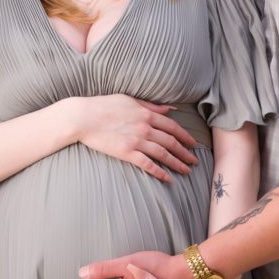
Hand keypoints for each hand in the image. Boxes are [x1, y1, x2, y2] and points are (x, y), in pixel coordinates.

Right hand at [75, 95, 199, 182]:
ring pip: (163, 154)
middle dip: (185, 152)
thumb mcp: (130, 100)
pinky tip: (168, 179)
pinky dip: (159, 172)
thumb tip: (169, 108)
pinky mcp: (127, 153)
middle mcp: (145, 127)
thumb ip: (150, 105)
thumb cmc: (104, 105)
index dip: (185, 136)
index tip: (193, 144)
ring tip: (186, 171)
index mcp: (146, 114)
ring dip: (177, 163)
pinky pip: (148, 164)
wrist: (83, 117)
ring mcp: (137, 141)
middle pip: (171, 142)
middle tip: (195, 161)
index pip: (172, 126)